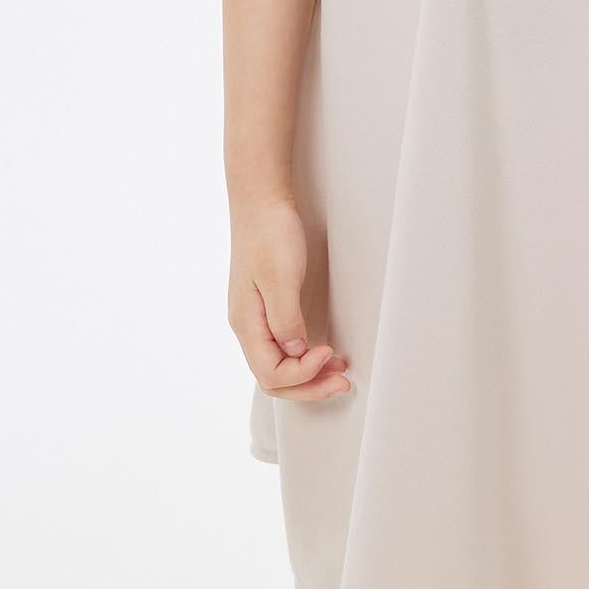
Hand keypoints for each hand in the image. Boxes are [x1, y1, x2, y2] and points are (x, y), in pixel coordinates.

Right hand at [228, 198, 352, 402]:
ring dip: (309, 376)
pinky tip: (324, 353)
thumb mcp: (280, 275)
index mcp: (246, 322)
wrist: (261, 202)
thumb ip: (285, 317)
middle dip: (309, 386)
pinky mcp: (268, 310)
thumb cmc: (269, 233)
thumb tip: (295, 350)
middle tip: (342, 383)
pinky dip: (304, 358)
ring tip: (340, 374)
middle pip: (274, 378)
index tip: (328, 353)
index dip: (302, 374)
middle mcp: (248, 327)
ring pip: (279, 365)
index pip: (270, 373)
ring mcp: (256, 320)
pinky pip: (283, 348)